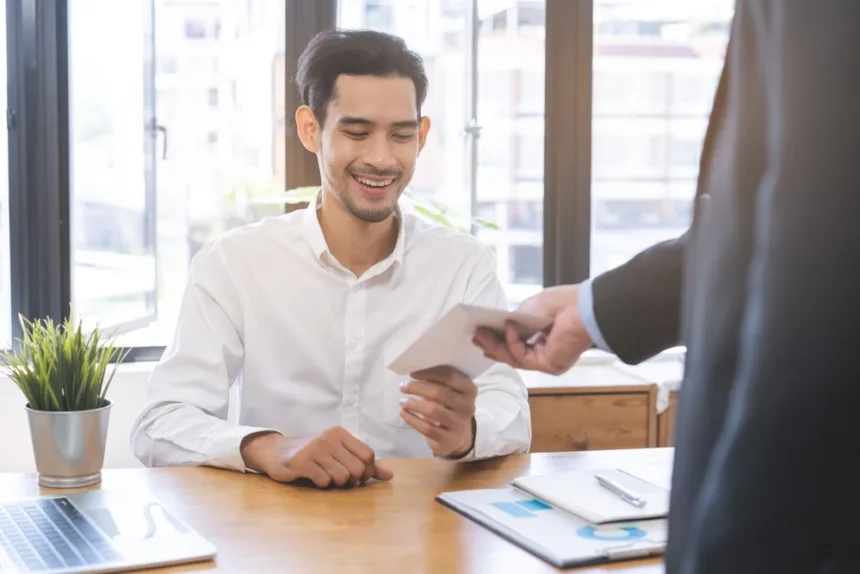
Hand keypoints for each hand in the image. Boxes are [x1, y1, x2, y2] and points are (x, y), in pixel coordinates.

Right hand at [240, 427, 393, 487]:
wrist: (277, 452)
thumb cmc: (313, 454)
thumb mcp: (339, 453)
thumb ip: (365, 463)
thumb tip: (390, 475)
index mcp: (340, 433)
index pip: (368, 455)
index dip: (367, 470)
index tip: (356, 475)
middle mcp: (329, 438)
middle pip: (358, 468)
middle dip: (352, 480)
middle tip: (340, 479)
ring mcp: (314, 449)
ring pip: (342, 477)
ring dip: (336, 483)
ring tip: (326, 476)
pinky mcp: (301, 461)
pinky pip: (323, 481)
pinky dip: (322, 484)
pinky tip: (314, 477)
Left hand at [399, 366, 476, 457]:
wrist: (458, 438)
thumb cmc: (450, 408)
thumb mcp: (451, 393)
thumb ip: (439, 381)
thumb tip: (415, 371)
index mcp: (470, 390)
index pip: (449, 376)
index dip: (429, 373)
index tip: (412, 373)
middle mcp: (468, 406)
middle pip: (439, 392)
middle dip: (417, 387)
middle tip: (403, 386)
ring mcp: (459, 424)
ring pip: (433, 410)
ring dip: (413, 403)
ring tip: (402, 401)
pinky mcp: (449, 440)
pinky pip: (427, 428)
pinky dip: (412, 419)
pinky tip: (403, 413)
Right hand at [472, 284, 592, 374]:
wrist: (583, 307)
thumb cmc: (562, 304)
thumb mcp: (529, 310)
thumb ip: (514, 322)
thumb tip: (498, 328)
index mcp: (543, 340)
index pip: (517, 346)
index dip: (497, 342)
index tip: (480, 336)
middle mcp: (545, 353)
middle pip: (512, 355)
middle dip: (492, 346)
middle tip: (475, 338)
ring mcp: (546, 361)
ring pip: (514, 359)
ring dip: (495, 346)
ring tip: (480, 334)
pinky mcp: (548, 364)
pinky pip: (522, 357)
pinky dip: (513, 341)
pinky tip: (509, 326)